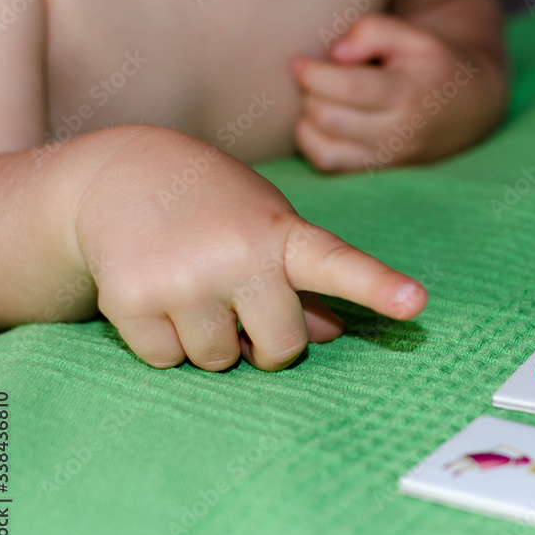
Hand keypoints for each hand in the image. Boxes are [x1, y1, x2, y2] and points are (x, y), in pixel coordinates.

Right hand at [73, 126, 426, 370]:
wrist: (119, 174)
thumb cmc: (215, 208)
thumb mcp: (267, 228)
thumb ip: (302, 279)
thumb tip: (332, 335)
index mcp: (281, 234)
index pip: (337, 266)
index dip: (378, 287)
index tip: (414, 303)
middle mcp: (236, 255)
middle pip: (282, 349)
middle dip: (266, 341)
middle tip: (241, 301)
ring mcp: (183, 279)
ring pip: (218, 360)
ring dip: (210, 340)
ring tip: (190, 284)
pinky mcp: (130, 300)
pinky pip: (166, 360)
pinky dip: (163, 340)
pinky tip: (154, 291)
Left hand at [292, 14, 506, 172]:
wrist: (468, 108)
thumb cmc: (434, 64)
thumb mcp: (413, 36)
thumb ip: (373, 32)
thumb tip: (335, 54)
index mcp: (406, 94)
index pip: (347, 89)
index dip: (312, 73)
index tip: (300, 61)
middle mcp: (395, 133)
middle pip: (329, 118)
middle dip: (309, 93)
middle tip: (313, 76)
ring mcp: (385, 158)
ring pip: (324, 150)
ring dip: (308, 121)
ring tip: (319, 99)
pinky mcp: (375, 170)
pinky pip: (328, 165)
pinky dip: (312, 143)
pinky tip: (322, 121)